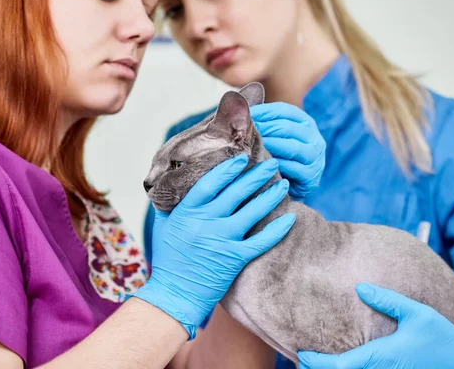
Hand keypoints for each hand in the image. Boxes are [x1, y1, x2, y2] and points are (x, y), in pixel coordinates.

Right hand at [132, 155, 295, 339]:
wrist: (175, 294)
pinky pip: (261, 241)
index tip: (242, 158)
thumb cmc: (168, 259)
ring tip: (284, 183)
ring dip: (270, 195)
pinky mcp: (235, 258)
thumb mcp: (163, 225)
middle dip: (256, 175)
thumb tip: (176, 180)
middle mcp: (206, 222)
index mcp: (187, 211)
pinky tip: (290, 218)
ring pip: (253, 212)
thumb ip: (170, 203)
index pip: (210, 182)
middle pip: (236, 192)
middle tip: (272, 163)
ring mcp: (222, 240)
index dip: (228, 168)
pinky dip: (277, 229)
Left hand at [250, 103, 324, 198]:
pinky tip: (259, 166)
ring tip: (248, 148)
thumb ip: (262, 121)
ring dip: (268, 146)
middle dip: (261, 129)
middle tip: (241, 133)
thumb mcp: (273, 136)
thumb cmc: (276, 158)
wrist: (289, 188)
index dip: (262, 111)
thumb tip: (238, 101)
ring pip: (291, 147)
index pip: (283, 110)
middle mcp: (314, 137)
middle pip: (285, 127)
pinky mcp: (312, 176)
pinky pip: (292, 168)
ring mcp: (315, 156)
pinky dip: (275, 166)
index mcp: (305, 122)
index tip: (243, 115)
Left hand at [298, 283, 453, 368]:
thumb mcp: (417, 314)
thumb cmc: (442, 340)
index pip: (339, 365)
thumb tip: (360, 287)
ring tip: (315, 361)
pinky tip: (342, 363)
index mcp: (380, 357)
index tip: (301, 352)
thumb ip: (388, 300)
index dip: (316, 361)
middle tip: (301, 358)